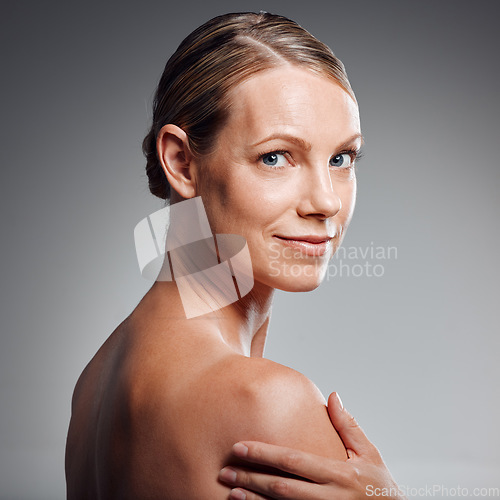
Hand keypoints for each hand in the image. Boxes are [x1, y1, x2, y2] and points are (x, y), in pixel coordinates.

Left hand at [219, 392, 406, 498]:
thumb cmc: (381, 487)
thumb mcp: (370, 454)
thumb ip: (348, 425)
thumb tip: (333, 395)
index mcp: (338, 473)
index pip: (293, 461)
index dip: (264, 453)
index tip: (240, 447)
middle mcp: (329, 497)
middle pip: (282, 487)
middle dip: (251, 478)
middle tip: (224, 470)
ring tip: (231, 492)